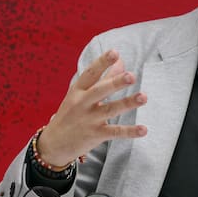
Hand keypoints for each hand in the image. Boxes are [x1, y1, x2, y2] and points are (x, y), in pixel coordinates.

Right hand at [36, 49, 147, 166]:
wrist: (54, 144)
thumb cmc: (71, 113)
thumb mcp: (81, 94)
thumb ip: (103, 78)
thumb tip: (121, 61)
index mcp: (78, 90)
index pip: (91, 73)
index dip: (102, 62)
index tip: (115, 52)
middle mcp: (82, 103)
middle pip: (100, 90)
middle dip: (115, 83)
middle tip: (131, 76)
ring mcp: (89, 120)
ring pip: (110, 110)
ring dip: (128, 103)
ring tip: (144, 97)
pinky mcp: (95, 135)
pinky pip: (115, 132)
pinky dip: (129, 132)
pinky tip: (143, 130)